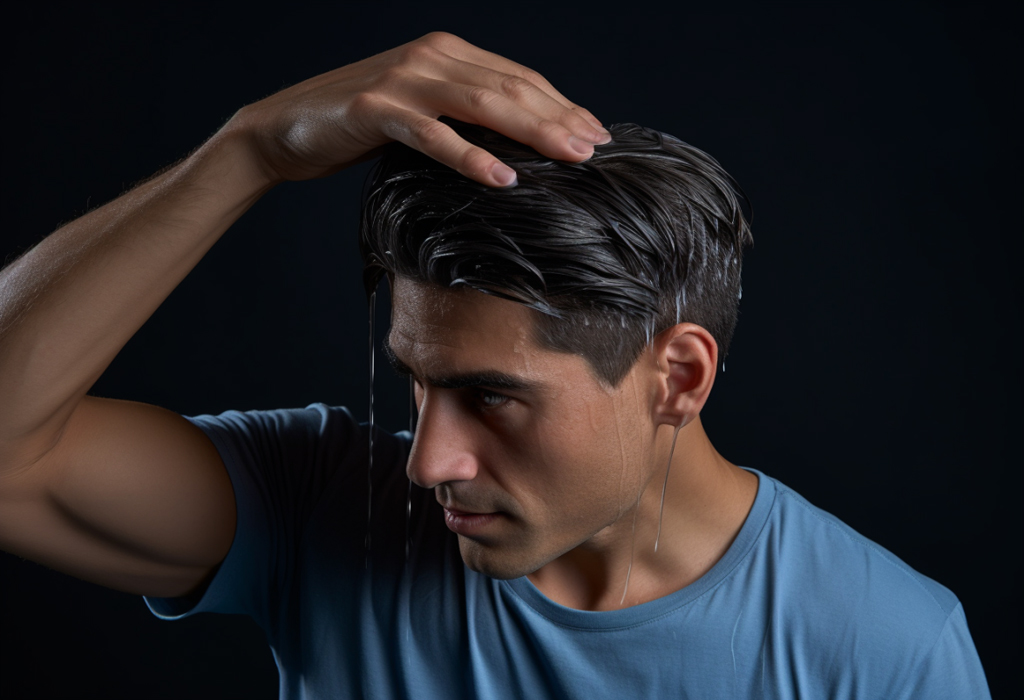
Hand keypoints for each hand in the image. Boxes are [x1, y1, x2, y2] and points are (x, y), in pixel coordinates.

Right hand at [225, 32, 610, 187]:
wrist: (285, 127)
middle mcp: (431, 56)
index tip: (596, 132)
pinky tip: (502, 176)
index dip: (561, 104)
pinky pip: (434, 135)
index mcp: (447, 53)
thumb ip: (463, 115)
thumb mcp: (420, 113)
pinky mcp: (378, 108)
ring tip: (568, 158)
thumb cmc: (360, 127)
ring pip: (482, 104)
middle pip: (511, 88)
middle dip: (559, 119)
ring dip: (531, 132)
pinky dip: (470, 156)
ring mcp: (404, 79)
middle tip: (595, 150)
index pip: (518, 78)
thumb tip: (517, 145)